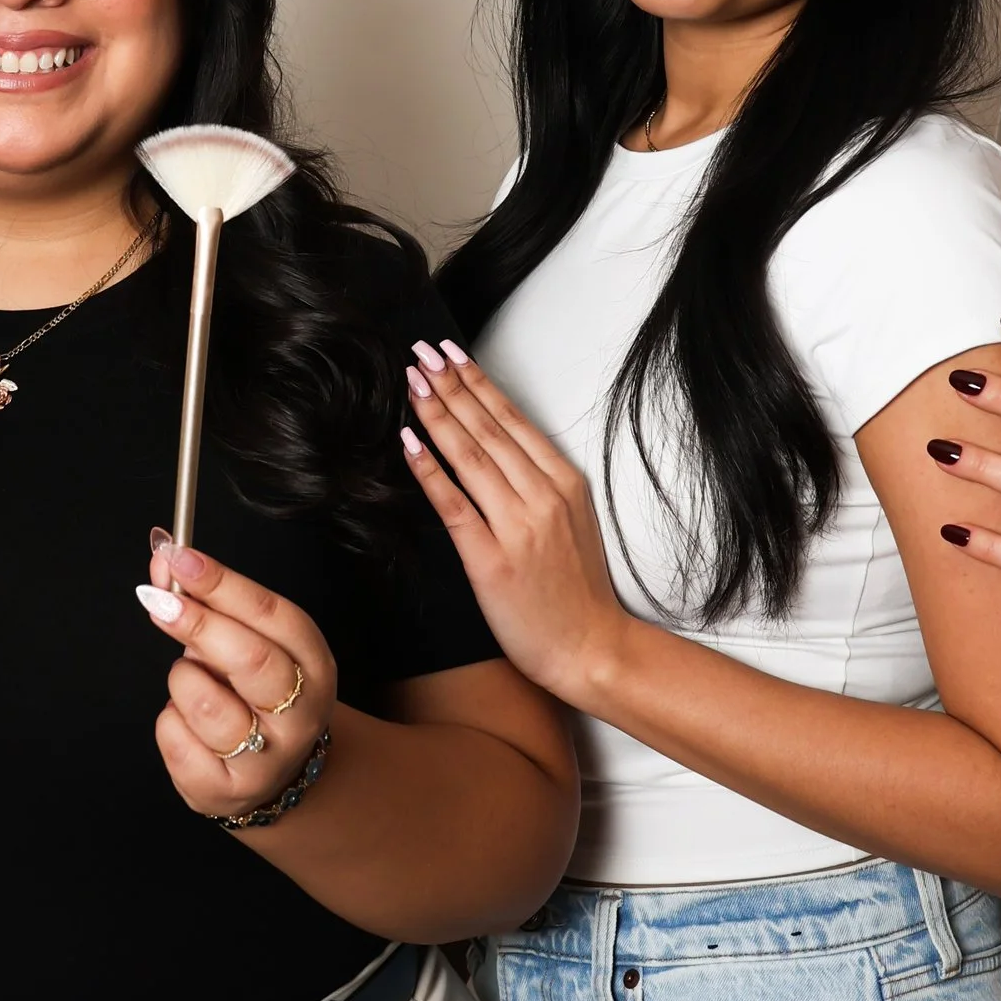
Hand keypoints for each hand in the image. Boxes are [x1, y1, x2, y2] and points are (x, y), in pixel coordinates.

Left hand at [136, 536, 337, 820]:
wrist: (276, 773)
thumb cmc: (254, 692)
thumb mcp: (246, 641)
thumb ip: (208, 600)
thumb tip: (163, 559)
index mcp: (314, 664)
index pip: (272, 614)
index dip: (222, 582)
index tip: (178, 556)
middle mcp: (300, 713)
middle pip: (250, 658)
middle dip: (197, 622)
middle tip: (157, 600)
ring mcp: (266, 759)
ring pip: (204, 702)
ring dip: (182, 680)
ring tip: (192, 683)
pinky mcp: (226, 791)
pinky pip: (175, 739)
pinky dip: (169, 720)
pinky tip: (189, 724)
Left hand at [398, 339, 627, 707]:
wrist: (591, 647)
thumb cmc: (577, 591)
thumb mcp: (572, 522)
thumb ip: (540, 486)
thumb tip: (498, 450)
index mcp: (565, 483)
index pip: (513, 420)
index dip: (478, 382)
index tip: (451, 352)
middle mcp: (543, 496)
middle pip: (489, 429)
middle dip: (452, 385)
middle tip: (421, 353)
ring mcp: (519, 526)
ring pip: (472, 456)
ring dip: (439, 414)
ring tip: (413, 383)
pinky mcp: (493, 558)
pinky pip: (455, 505)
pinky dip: (430, 470)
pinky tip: (409, 443)